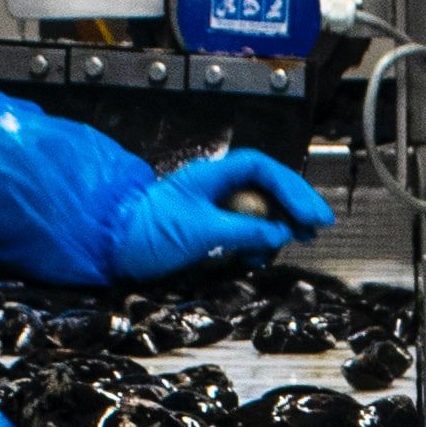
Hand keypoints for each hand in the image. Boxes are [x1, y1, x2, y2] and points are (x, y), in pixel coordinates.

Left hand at [99, 145, 336, 284]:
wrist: (108, 247)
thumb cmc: (145, 231)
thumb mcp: (203, 231)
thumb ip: (246, 230)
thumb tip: (280, 233)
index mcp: (212, 176)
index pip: (262, 170)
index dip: (292, 187)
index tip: (312, 214)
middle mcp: (212, 188)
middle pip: (264, 188)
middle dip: (293, 206)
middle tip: (317, 226)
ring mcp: (208, 208)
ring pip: (255, 210)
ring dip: (277, 226)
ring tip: (296, 240)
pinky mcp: (203, 230)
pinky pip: (240, 230)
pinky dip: (255, 242)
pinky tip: (260, 257)